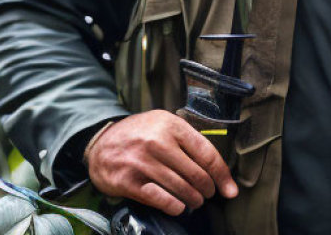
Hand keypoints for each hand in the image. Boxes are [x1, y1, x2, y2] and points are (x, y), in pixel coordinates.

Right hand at [85, 110, 237, 216]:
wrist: (101, 142)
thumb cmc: (139, 134)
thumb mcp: (163, 124)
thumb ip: (188, 140)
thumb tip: (216, 167)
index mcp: (171, 125)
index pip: (206, 153)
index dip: (221, 174)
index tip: (229, 189)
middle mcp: (157, 142)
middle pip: (196, 173)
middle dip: (207, 189)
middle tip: (208, 194)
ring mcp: (142, 162)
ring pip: (180, 188)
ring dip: (193, 200)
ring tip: (195, 201)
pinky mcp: (128, 181)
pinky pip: (159, 198)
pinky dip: (174, 206)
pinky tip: (178, 207)